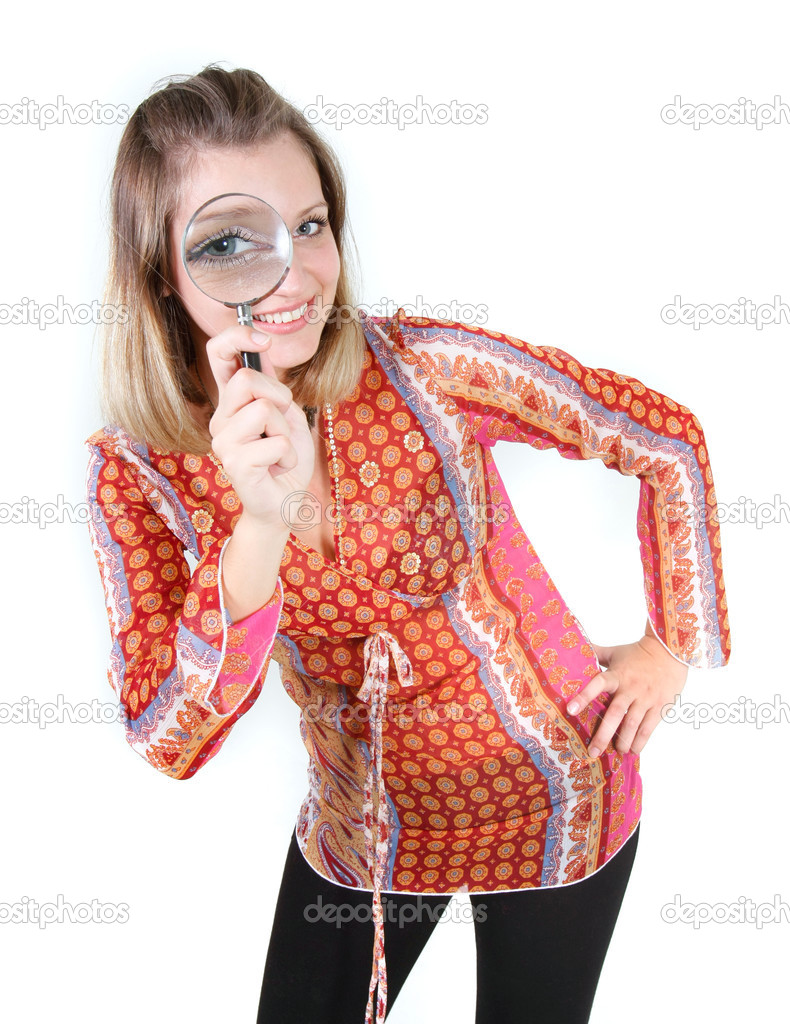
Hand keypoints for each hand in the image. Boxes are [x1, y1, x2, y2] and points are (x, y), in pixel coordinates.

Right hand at [206, 324, 315, 530]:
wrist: (286, 502)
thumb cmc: (286, 458)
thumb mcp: (287, 414)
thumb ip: (272, 386)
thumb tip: (261, 348)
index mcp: (231, 401)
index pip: (219, 354)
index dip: (237, 337)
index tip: (263, 340)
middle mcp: (220, 417)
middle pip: (247, 379)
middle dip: (279, 396)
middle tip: (282, 423)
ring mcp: (223, 441)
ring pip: (264, 409)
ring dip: (285, 431)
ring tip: (279, 451)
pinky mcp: (234, 463)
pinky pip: (277, 443)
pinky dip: (288, 455)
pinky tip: (278, 468)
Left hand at [565, 620, 688, 757]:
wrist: (670, 651)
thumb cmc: (638, 653)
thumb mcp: (615, 652)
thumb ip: (596, 653)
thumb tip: (577, 648)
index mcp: (617, 675)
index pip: (598, 684)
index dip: (584, 696)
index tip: (571, 710)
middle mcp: (630, 688)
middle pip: (615, 714)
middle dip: (603, 735)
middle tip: (593, 752)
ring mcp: (646, 698)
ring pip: (632, 725)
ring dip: (622, 742)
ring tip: (615, 753)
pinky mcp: (660, 706)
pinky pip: (649, 728)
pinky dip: (640, 741)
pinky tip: (633, 750)